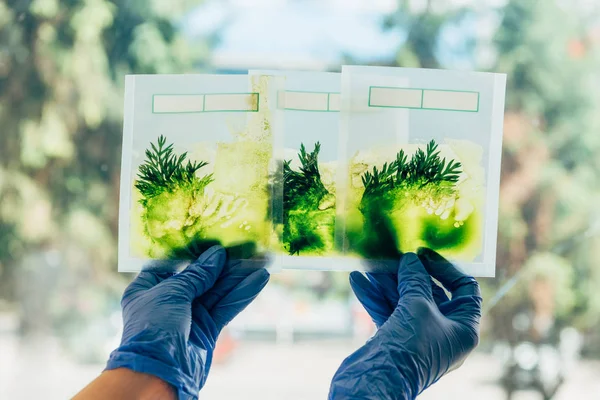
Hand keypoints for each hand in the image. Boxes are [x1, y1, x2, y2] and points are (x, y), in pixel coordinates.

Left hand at [105, 245, 268, 399]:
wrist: (158, 373)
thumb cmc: (153, 327)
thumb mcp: (172, 292)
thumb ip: (197, 274)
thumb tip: (217, 255)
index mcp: (148, 288)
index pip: (171, 264)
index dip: (192, 253)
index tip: (212, 240)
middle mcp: (169, 300)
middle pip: (201, 277)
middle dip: (224, 264)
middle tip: (247, 248)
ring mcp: (189, 315)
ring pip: (218, 291)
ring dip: (239, 276)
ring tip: (262, 260)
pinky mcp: (207, 329)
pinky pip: (226, 307)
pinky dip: (242, 294)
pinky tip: (259, 279)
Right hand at [329, 248, 481, 399]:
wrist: (378, 381)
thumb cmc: (409, 346)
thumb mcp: (417, 305)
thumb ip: (415, 278)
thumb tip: (410, 260)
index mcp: (463, 328)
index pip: (464, 289)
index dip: (445, 268)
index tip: (422, 254)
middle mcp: (443, 332)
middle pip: (429, 293)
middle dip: (408, 274)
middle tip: (392, 257)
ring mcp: (418, 337)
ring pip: (404, 301)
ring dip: (386, 282)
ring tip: (369, 264)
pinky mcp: (396, 340)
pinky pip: (388, 312)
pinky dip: (374, 297)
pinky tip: (358, 280)